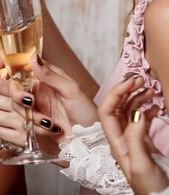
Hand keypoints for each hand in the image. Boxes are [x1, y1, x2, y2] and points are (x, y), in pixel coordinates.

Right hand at [8, 54, 97, 138]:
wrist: (89, 140)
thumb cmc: (86, 112)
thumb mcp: (72, 90)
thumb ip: (51, 75)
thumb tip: (32, 58)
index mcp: (42, 77)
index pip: (18, 65)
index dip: (4, 63)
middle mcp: (33, 91)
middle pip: (8, 86)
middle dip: (15, 94)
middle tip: (29, 101)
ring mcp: (30, 108)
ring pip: (12, 106)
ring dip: (29, 115)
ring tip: (48, 122)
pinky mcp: (29, 125)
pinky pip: (17, 124)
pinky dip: (31, 128)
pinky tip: (48, 130)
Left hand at [98, 77, 167, 194]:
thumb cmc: (148, 188)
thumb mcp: (140, 164)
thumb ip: (135, 138)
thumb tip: (136, 114)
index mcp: (115, 141)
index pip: (107, 110)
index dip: (116, 93)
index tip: (130, 82)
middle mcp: (120, 138)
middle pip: (117, 108)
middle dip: (126, 91)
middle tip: (140, 80)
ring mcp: (131, 140)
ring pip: (130, 112)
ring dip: (138, 98)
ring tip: (150, 89)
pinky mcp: (143, 143)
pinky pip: (141, 121)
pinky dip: (147, 110)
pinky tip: (156, 106)